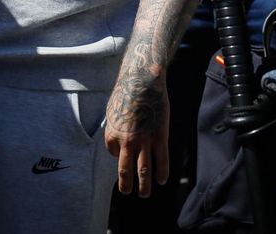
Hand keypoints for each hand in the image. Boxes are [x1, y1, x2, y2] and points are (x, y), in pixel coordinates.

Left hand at [104, 73, 170, 196]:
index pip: (114, 154)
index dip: (119, 156)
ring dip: (144, 185)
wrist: (142, 81)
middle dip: (126, 185)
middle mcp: (126, 142)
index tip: (125, 154)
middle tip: (128, 192)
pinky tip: (162, 180)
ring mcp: (143, 141)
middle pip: (125, 170)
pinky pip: (161, 160)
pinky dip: (162, 173)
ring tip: (144, 194)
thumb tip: (118, 141)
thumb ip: (115, 128)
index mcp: (112, 135)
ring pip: (143, 170)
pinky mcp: (159, 137)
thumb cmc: (127, 92)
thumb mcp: (113, 111)